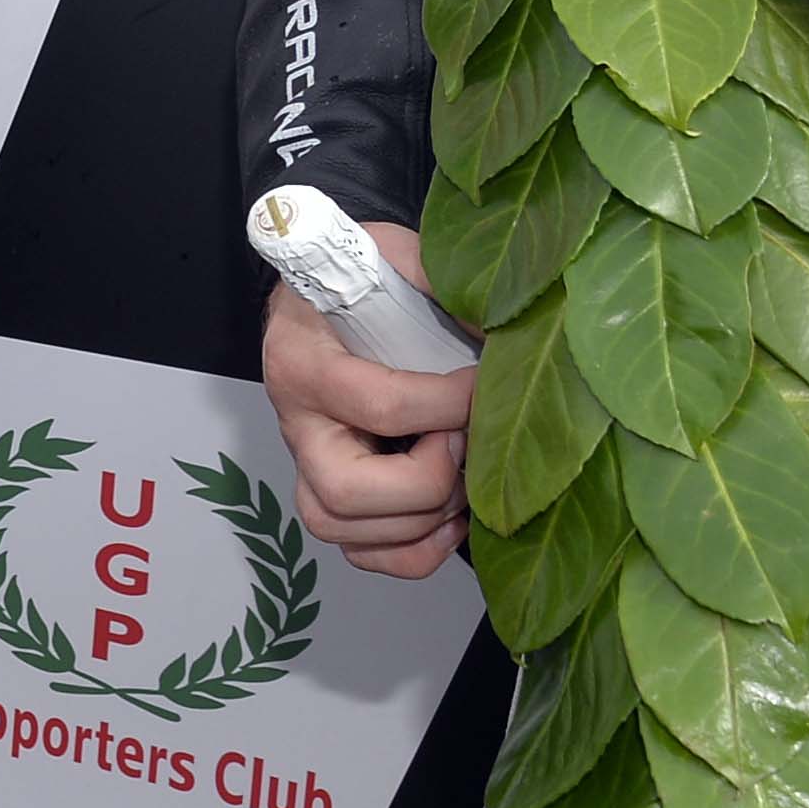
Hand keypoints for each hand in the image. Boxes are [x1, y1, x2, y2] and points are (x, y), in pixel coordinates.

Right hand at [264, 219, 474, 578]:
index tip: (489, 383)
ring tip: (464, 476)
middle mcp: (296, 423)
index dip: (449, 404)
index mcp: (303, 361)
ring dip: (422, 518)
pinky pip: (360, 552)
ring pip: (344, 527)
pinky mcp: (327, 492)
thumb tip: (512, 328)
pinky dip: (412, 550)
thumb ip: (444, 282)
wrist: (322, 293)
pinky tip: (451, 517)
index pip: (377, 403)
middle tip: (465, 442)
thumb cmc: (361, 277)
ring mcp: (307, 464)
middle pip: (344, 489)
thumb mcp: (396, 255)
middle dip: (427, 478)